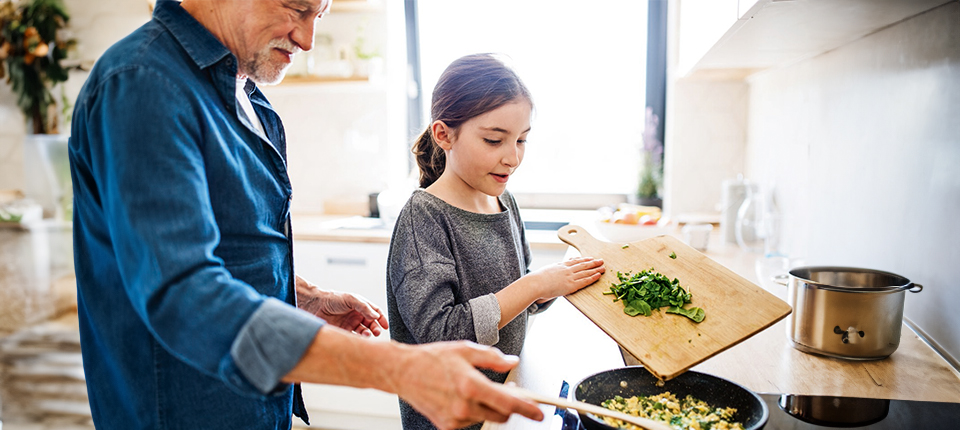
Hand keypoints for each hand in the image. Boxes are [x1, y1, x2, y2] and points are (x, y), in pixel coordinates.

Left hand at [295, 275, 388, 336]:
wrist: (316, 305)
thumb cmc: (333, 299)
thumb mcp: (351, 299)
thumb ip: (364, 307)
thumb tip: (376, 316)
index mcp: (360, 306)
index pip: (375, 312)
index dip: (381, 319)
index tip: (385, 325)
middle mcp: (357, 315)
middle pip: (371, 323)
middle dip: (376, 328)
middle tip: (377, 332)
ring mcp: (350, 324)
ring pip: (363, 331)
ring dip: (367, 334)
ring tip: (366, 335)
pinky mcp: (343, 332)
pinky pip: (353, 337)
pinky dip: (358, 339)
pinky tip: (358, 339)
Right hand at [392, 341, 543, 428]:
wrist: (402, 372)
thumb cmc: (431, 358)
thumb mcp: (465, 349)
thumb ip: (492, 358)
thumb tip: (512, 362)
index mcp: (471, 386)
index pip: (508, 403)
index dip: (527, 409)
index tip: (538, 413)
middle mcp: (464, 406)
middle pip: (501, 415)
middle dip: (510, 406)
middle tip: (513, 392)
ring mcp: (454, 418)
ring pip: (486, 417)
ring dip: (489, 406)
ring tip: (479, 388)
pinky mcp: (446, 425)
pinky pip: (470, 420)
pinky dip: (474, 410)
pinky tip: (464, 396)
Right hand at [528, 256, 604, 300]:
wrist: (536, 283)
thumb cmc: (537, 279)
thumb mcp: (546, 270)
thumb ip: (553, 270)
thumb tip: (554, 271)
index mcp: (560, 265)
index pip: (575, 261)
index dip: (584, 259)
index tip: (590, 258)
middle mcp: (567, 269)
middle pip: (583, 264)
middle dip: (593, 262)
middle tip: (601, 260)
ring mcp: (569, 277)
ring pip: (586, 272)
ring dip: (595, 269)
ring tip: (603, 267)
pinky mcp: (571, 285)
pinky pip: (584, 281)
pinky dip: (592, 277)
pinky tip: (598, 275)